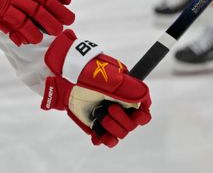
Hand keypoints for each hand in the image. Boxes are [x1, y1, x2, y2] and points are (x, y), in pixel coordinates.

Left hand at [41, 30, 151, 146]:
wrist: (67, 76)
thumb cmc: (90, 72)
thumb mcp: (110, 78)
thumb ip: (129, 89)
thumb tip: (145, 99)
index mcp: (128, 96)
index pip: (144, 114)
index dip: (141, 117)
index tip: (134, 114)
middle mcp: (121, 108)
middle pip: (131, 126)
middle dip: (120, 119)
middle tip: (107, 107)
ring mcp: (108, 116)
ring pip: (119, 134)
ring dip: (110, 127)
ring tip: (97, 114)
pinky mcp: (96, 123)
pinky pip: (105, 139)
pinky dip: (102, 138)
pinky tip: (96, 135)